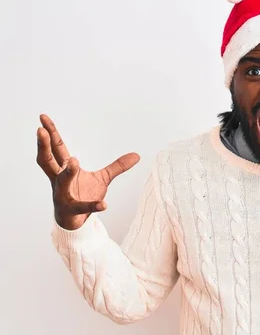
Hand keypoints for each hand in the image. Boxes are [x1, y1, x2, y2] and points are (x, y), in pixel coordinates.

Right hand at [36, 114, 139, 229]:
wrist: (75, 223)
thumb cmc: (83, 195)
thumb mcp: (103, 179)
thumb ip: (118, 166)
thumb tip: (137, 155)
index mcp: (65, 169)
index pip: (56, 148)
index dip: (50, 133)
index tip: (42, 118)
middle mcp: (59, 180)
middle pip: (47, 161)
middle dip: (44, 146)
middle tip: (40, 132)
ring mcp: (63, 195)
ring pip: (61, 181)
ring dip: (67, 171)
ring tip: (75, 160)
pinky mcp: (73, 210)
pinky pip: (83, 207)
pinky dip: (93, 205)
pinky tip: (104, 204)